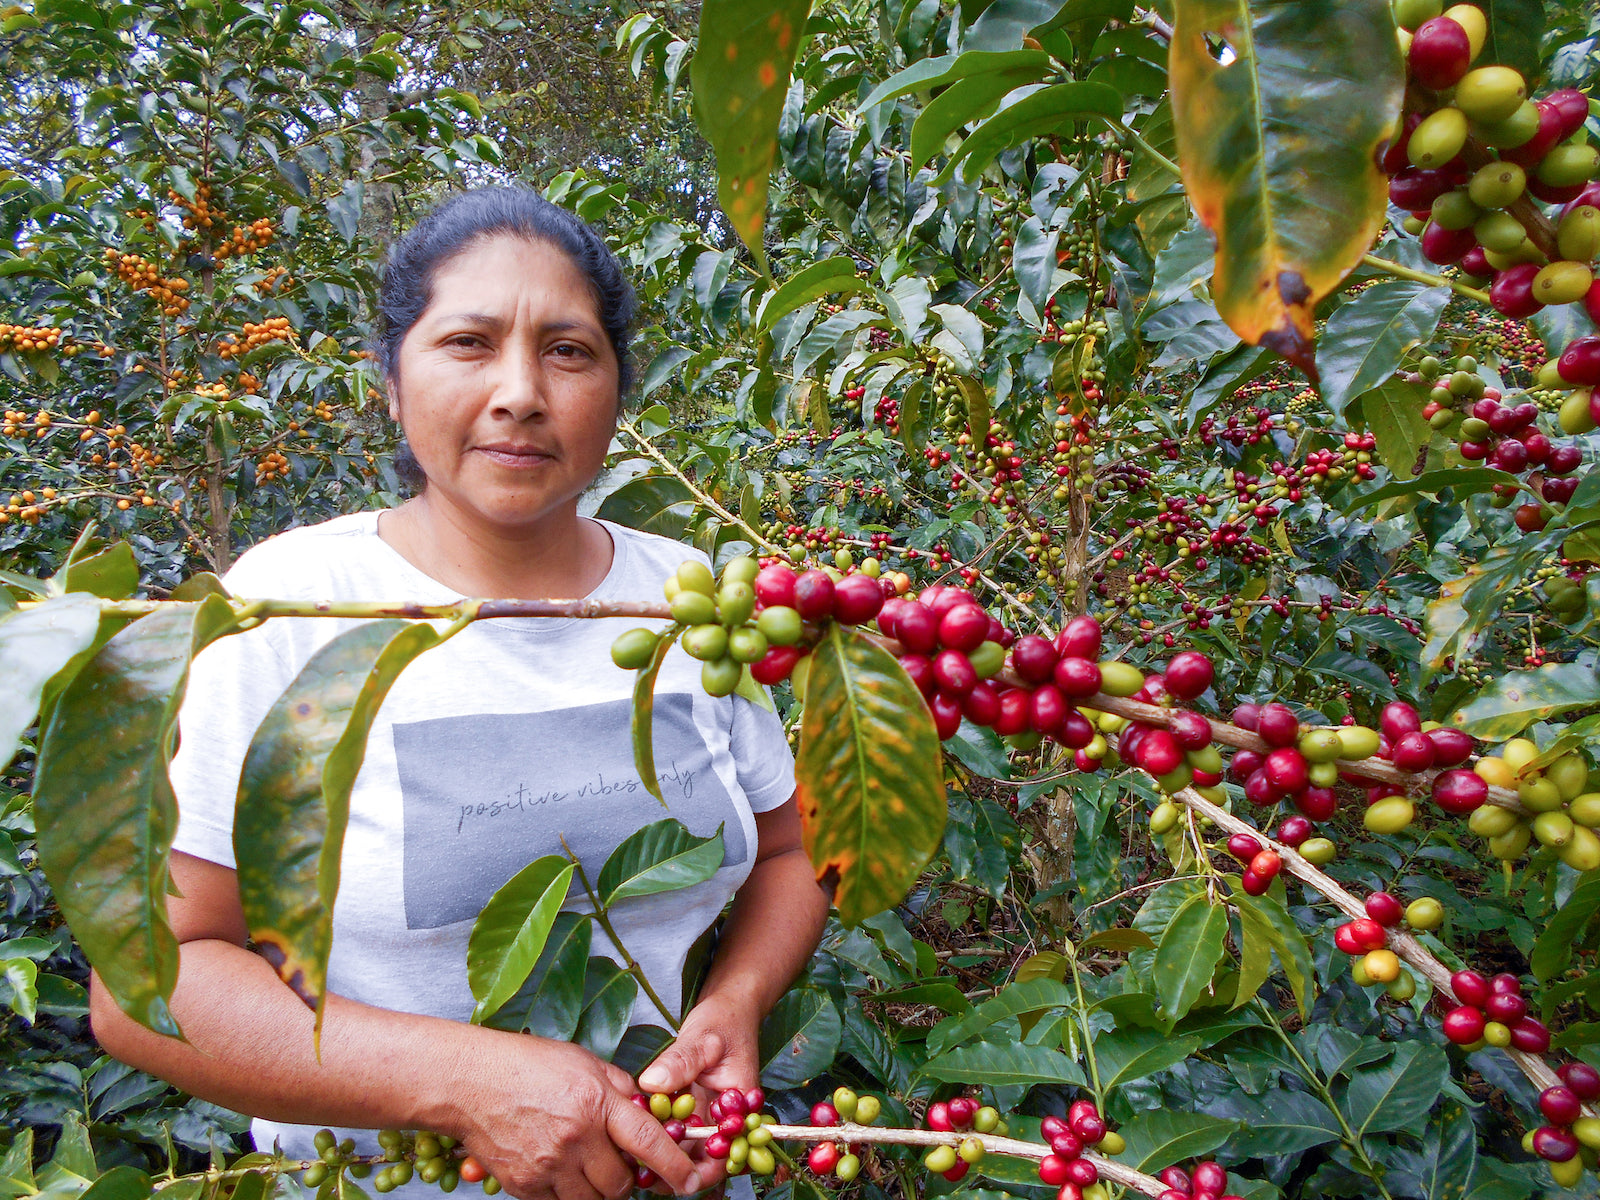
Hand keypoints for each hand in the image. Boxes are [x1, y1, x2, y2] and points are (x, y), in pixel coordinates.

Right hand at [450, 1030, 715, 1199]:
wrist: (469, 1082)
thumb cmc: (528, 1065)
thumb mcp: (584, 1062)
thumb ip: (620, 1089)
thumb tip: (647, 1111)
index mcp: (597, 1102)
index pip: (648, 1142)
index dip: (675, 1167)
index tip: (691, 1181)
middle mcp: (576, 1137)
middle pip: (621, 1184)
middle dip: (628, 1180)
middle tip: (618, 1164)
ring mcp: (549, 1165)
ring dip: (598, 1190)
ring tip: (587, 1164)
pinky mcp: (525, 1185)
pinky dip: (567, 1193)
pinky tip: (558, 1167)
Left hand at [635, 994, 760, 1188]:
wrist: (729, 1006)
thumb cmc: (725, 1019)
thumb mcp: (704, 1037)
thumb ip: (681, 1061)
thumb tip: (652, 1084)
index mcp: (739, 1105)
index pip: (727, 1152)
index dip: (702, 1170)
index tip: (671, 1173)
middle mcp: (725, 1115)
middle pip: (704, 1158)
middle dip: (675, 1167)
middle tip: (642, 1170)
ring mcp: (708, 1112)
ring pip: (687, 1146)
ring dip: (663, 1152)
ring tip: (631, 1153)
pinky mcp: (692, 1105)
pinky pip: (676, 1127)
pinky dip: (658, 1130)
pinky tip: (636, 1128)